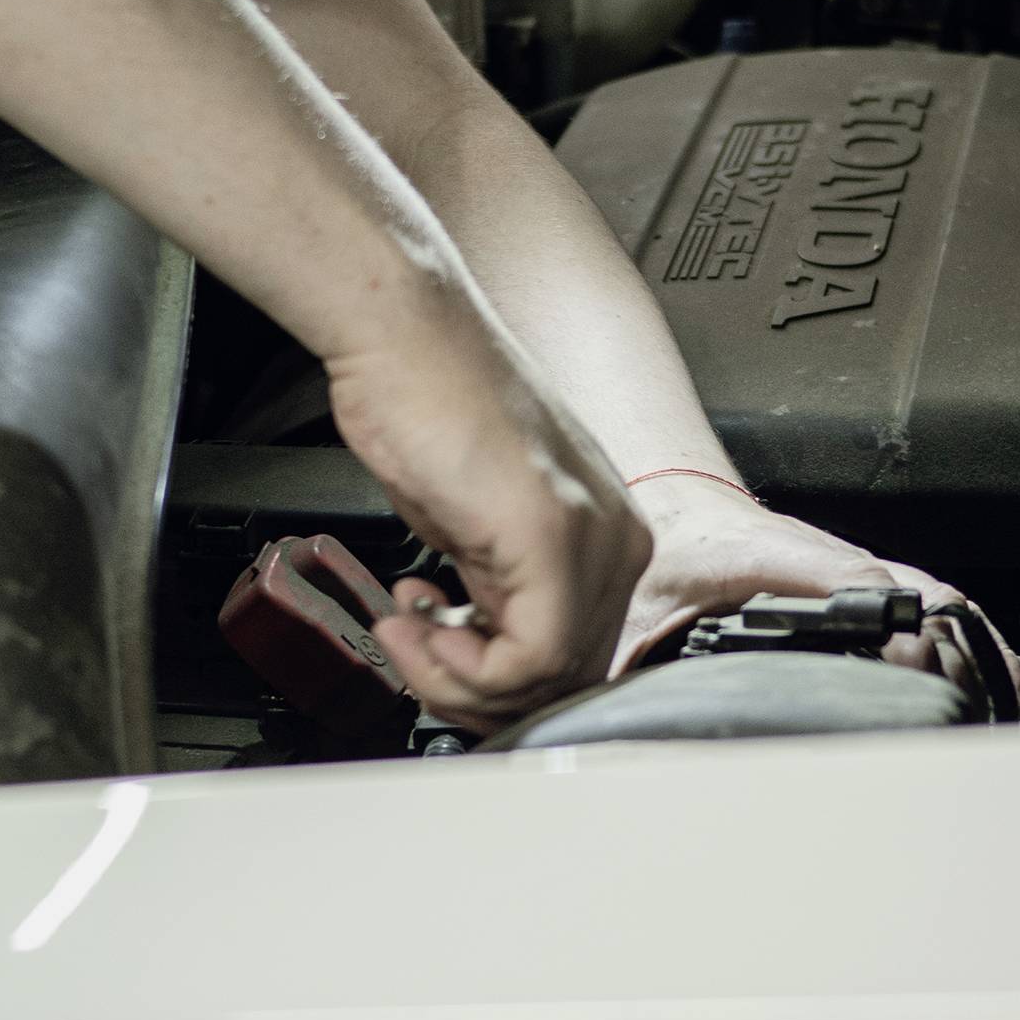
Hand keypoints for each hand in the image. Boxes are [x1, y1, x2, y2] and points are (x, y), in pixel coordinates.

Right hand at [324, 291, 650, 732]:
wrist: (403, 331)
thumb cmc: (426, 400)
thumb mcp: (473, 520)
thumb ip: (496, 589)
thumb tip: (484, 653)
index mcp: (607, 532)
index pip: (572, 657)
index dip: (490, 679)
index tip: (431, 646)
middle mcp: (616, 539)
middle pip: (564, 679)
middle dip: (472, 688)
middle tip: (412, 648)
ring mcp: (592, 540)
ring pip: (548, 682)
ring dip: (455, 680)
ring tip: (406, 629)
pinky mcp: (552, 538)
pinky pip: (528, 661)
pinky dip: (458, 668)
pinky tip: (414, 622)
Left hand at [615, 473, 1019, 711]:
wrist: (674, 501)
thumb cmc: (667, 551)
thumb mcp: (646, 614)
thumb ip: (637, 668)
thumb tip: (625, 721)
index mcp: (777, 563)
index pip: (859, 586)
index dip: (899, 631)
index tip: (923, 674)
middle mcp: (829, 560)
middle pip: (918, 594)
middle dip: (958, 651)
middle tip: (982, 709)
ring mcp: (851, 565)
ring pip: (932, 596)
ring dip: (972, 643)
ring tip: (1006, 701)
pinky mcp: (860, 575)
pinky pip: (927, 597)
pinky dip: (961, 631)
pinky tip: (983, 669)